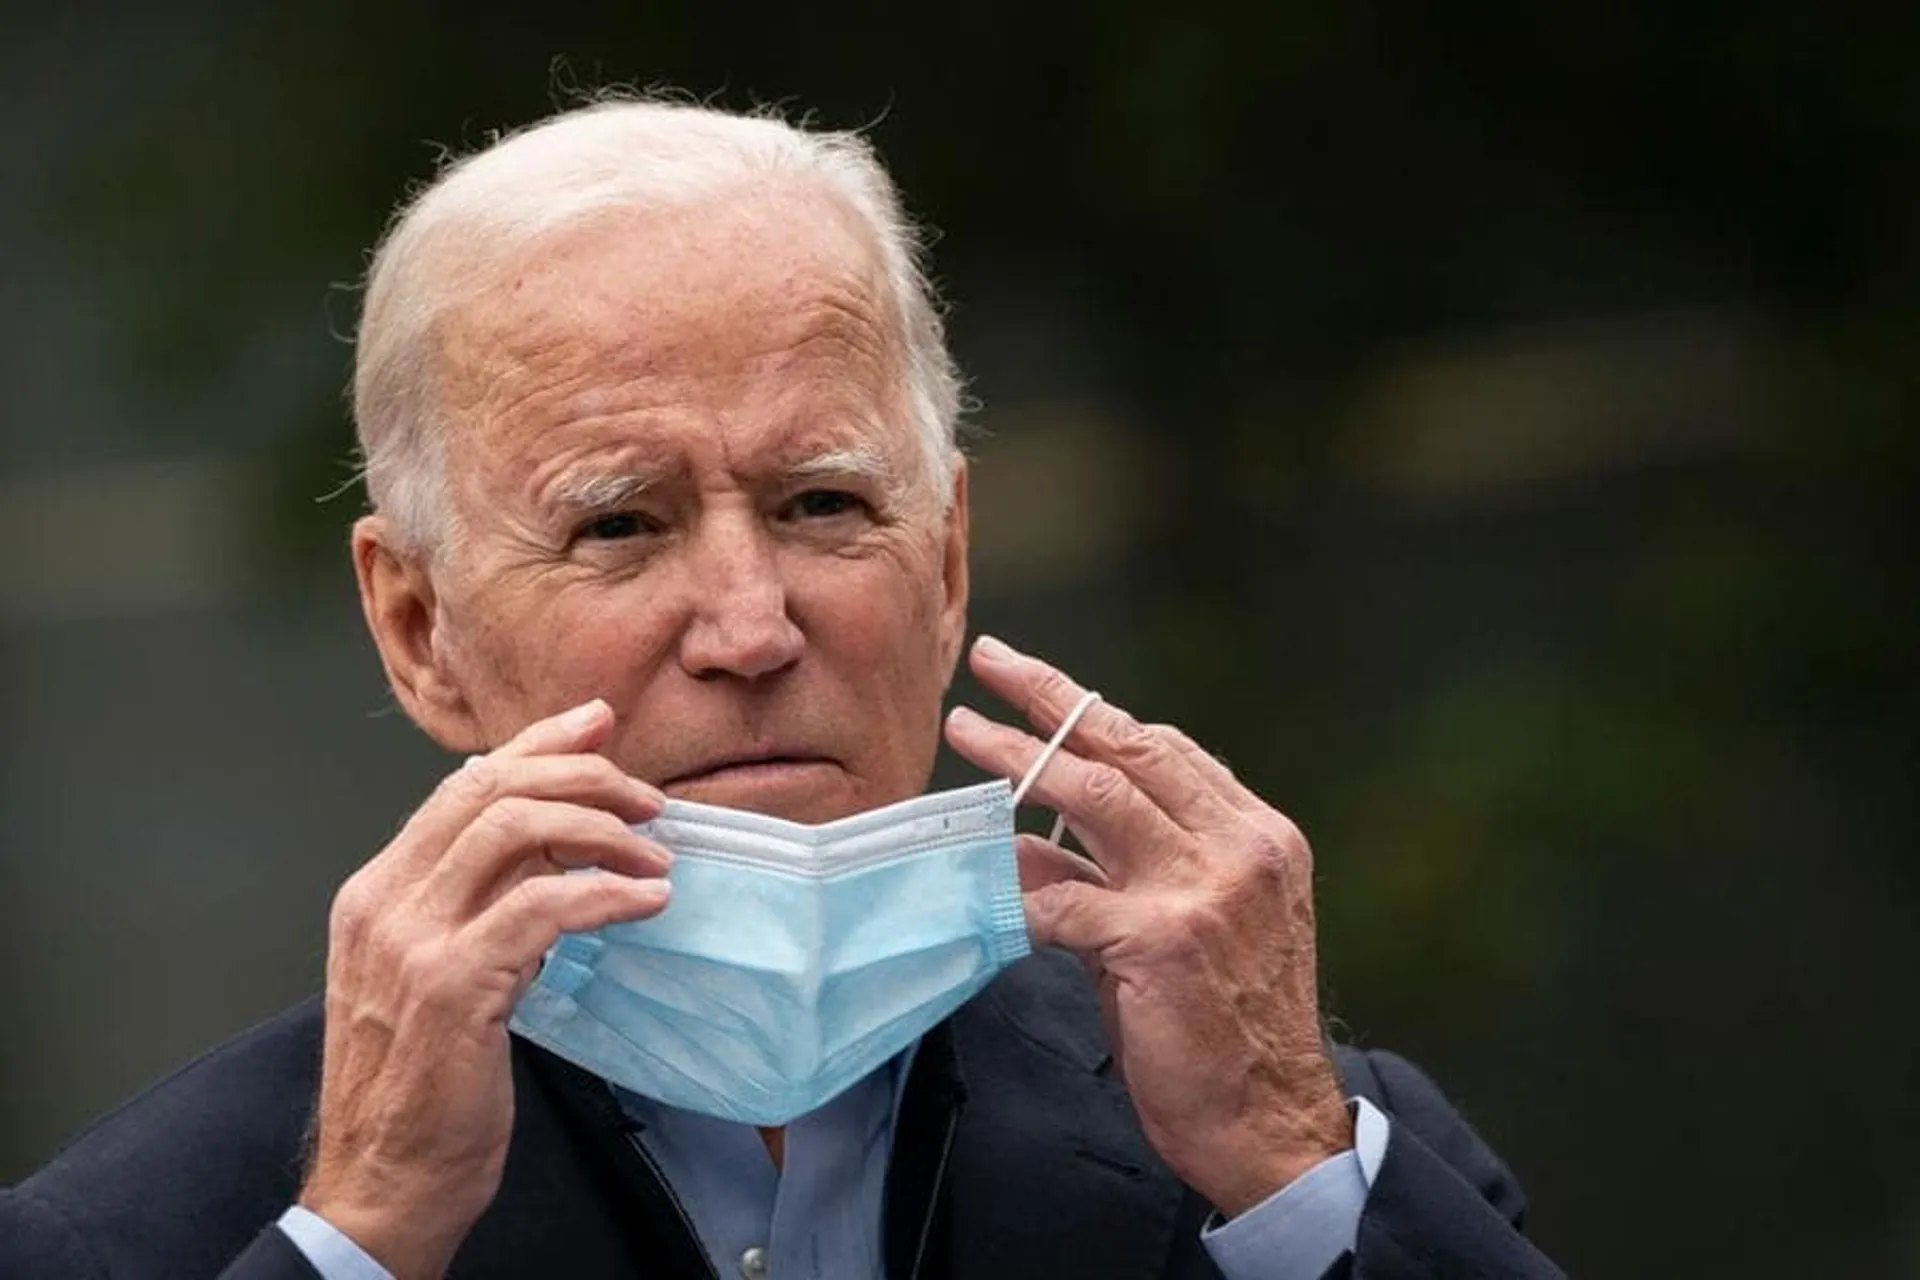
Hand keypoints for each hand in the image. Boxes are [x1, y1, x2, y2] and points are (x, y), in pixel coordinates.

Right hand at [299, 699, 671, 1277]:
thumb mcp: (444, 975)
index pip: (460, 788)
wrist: (382, 1182)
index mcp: (376, 893)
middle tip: (648, 797)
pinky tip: (647, 902)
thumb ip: (483, 908)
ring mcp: (411, 942)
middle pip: (488, 790)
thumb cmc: (423, 1087)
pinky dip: (605, 893)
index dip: (536, 746)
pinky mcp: (454, 986)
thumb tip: (556, 850)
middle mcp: (382, 903)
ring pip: (513, 830)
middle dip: (581, 775)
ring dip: (599, 830)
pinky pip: (543, 906)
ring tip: (656, 856)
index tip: (599, 724)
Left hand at [945, 637, 1351, 1215]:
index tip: (1041, 681)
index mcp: (1258, 835)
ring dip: (1019, 761)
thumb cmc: (1227, 1031)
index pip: (1166, 748)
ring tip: (967, 736)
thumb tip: (1027, 841)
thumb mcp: (1188, 928)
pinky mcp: (1162, 938)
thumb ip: (1120, 875)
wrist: (1272, 1126)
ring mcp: (1203, 888)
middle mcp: (1240, 847)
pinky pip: (1061, 897)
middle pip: (1129, 747)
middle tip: (990, 665)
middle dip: (1051, 699)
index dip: (1096, 711)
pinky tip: (977, 880)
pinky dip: (1013, 889)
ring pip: (1094, 795)